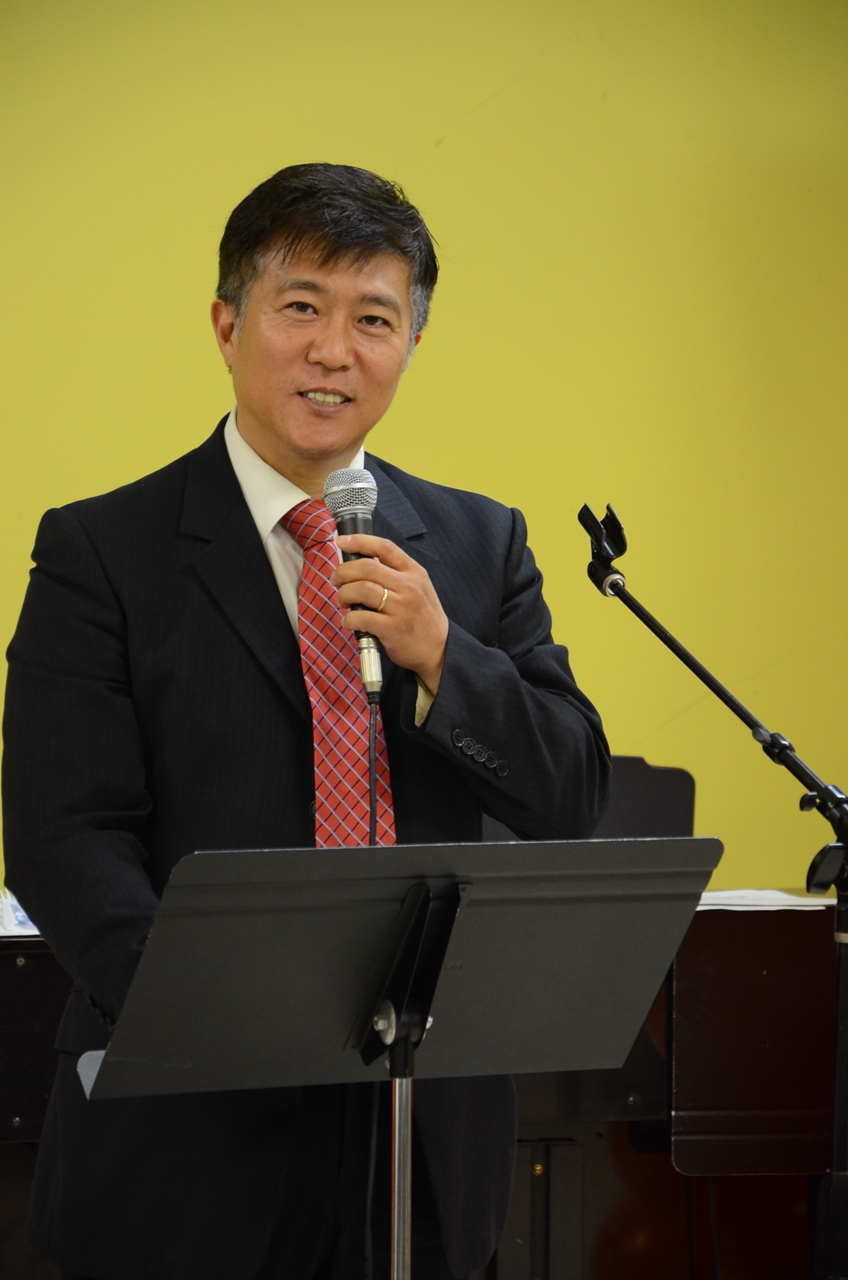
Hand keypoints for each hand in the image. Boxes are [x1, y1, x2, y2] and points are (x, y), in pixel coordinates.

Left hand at [332, 534, 447, 692]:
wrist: (439, 649)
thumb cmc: (423, 617)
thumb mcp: (419, 587)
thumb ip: (396, 573)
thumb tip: (362, 562)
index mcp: (414, 572)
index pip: (385, 547)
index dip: (360, 541)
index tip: (342, 542)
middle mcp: (409, 587)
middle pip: (367, 567)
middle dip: (344, 572)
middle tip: (336, 580)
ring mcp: (401, 608)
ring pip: (361, 589)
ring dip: (344, 594)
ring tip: (342, 601)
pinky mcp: (393, 629)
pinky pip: (361, 618)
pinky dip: (348, 619)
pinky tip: (348, 621)